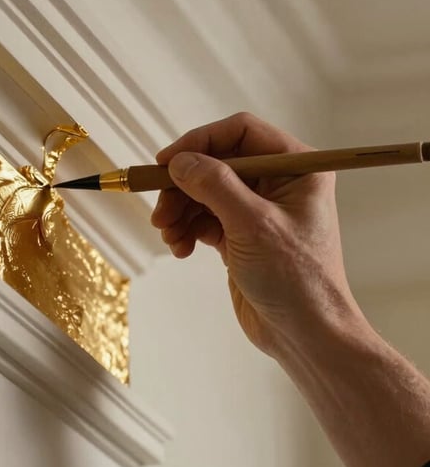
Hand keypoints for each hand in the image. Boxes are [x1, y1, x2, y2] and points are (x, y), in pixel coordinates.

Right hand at [151, 112, 358, 356]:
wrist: (305, 334)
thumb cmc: (297, 279)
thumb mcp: (253, 224)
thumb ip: (214, 185)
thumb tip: (180, 161)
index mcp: (295, 167)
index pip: (240, 132)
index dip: (200, 142)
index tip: (166, 162)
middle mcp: (277, 182)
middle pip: (214, 163)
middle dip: (183, 186)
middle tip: (160, 210)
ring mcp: (257, 209)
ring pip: (203, 192)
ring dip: (179, 210)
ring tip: (169, 235)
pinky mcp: (240, 234)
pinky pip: (203, 218)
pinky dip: (186, 229)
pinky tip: (181, 248)